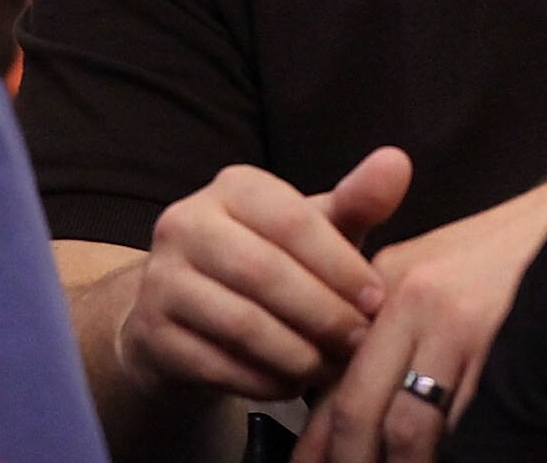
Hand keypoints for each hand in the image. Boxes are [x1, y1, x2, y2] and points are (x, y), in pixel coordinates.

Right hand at [117, 150, 406, 402]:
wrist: (191, 311)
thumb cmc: (274, 259)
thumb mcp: (316, 228)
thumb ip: (358, 201)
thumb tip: (397, 162)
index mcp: (234, 187)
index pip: (295, 223)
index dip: (341, 266)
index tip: (378, 300)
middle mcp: (185, 224)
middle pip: (265, 273)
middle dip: (322, 313)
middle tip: (359, 341)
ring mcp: (160, 280)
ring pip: (239, 323)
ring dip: (296, 352)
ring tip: (330, 366)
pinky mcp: (148, 333)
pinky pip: (213, 364)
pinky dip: (261, 380)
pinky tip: (291, 384)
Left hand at [294, 169, 546, 462]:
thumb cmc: (518, 247)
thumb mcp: (436, 262)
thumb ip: (388, 320)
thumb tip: (340, 393)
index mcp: (390, 281)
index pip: (334, 379)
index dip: (318, 442)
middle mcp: (415, 299)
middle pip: (359, 412)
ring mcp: (461, 322)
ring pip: (408, 429)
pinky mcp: (506, 343)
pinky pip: (465, 423)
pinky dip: (458, 450)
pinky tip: (461, 454)